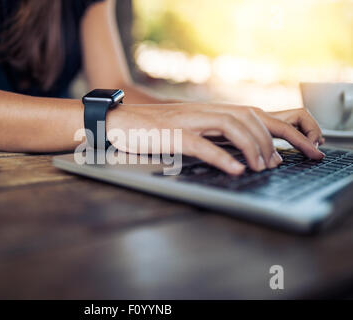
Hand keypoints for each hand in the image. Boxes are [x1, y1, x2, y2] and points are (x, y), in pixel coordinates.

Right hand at [107, 103, 324, 174]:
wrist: (117, 121)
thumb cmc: (149, 130)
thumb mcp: (184, 131)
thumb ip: (207, 137)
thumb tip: (233, 156)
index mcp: (206, 112)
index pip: (249, 113)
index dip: (273, 130)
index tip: (285, 152)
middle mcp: (201, 112)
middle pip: (247, 116)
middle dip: (270, 138)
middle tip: (277, 163)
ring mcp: (187, 121)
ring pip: (230, 125)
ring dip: (250, 146)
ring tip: (261, 166)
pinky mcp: (172, 134)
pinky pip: (202, 144)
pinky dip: (222, 157)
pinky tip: (236, 169)